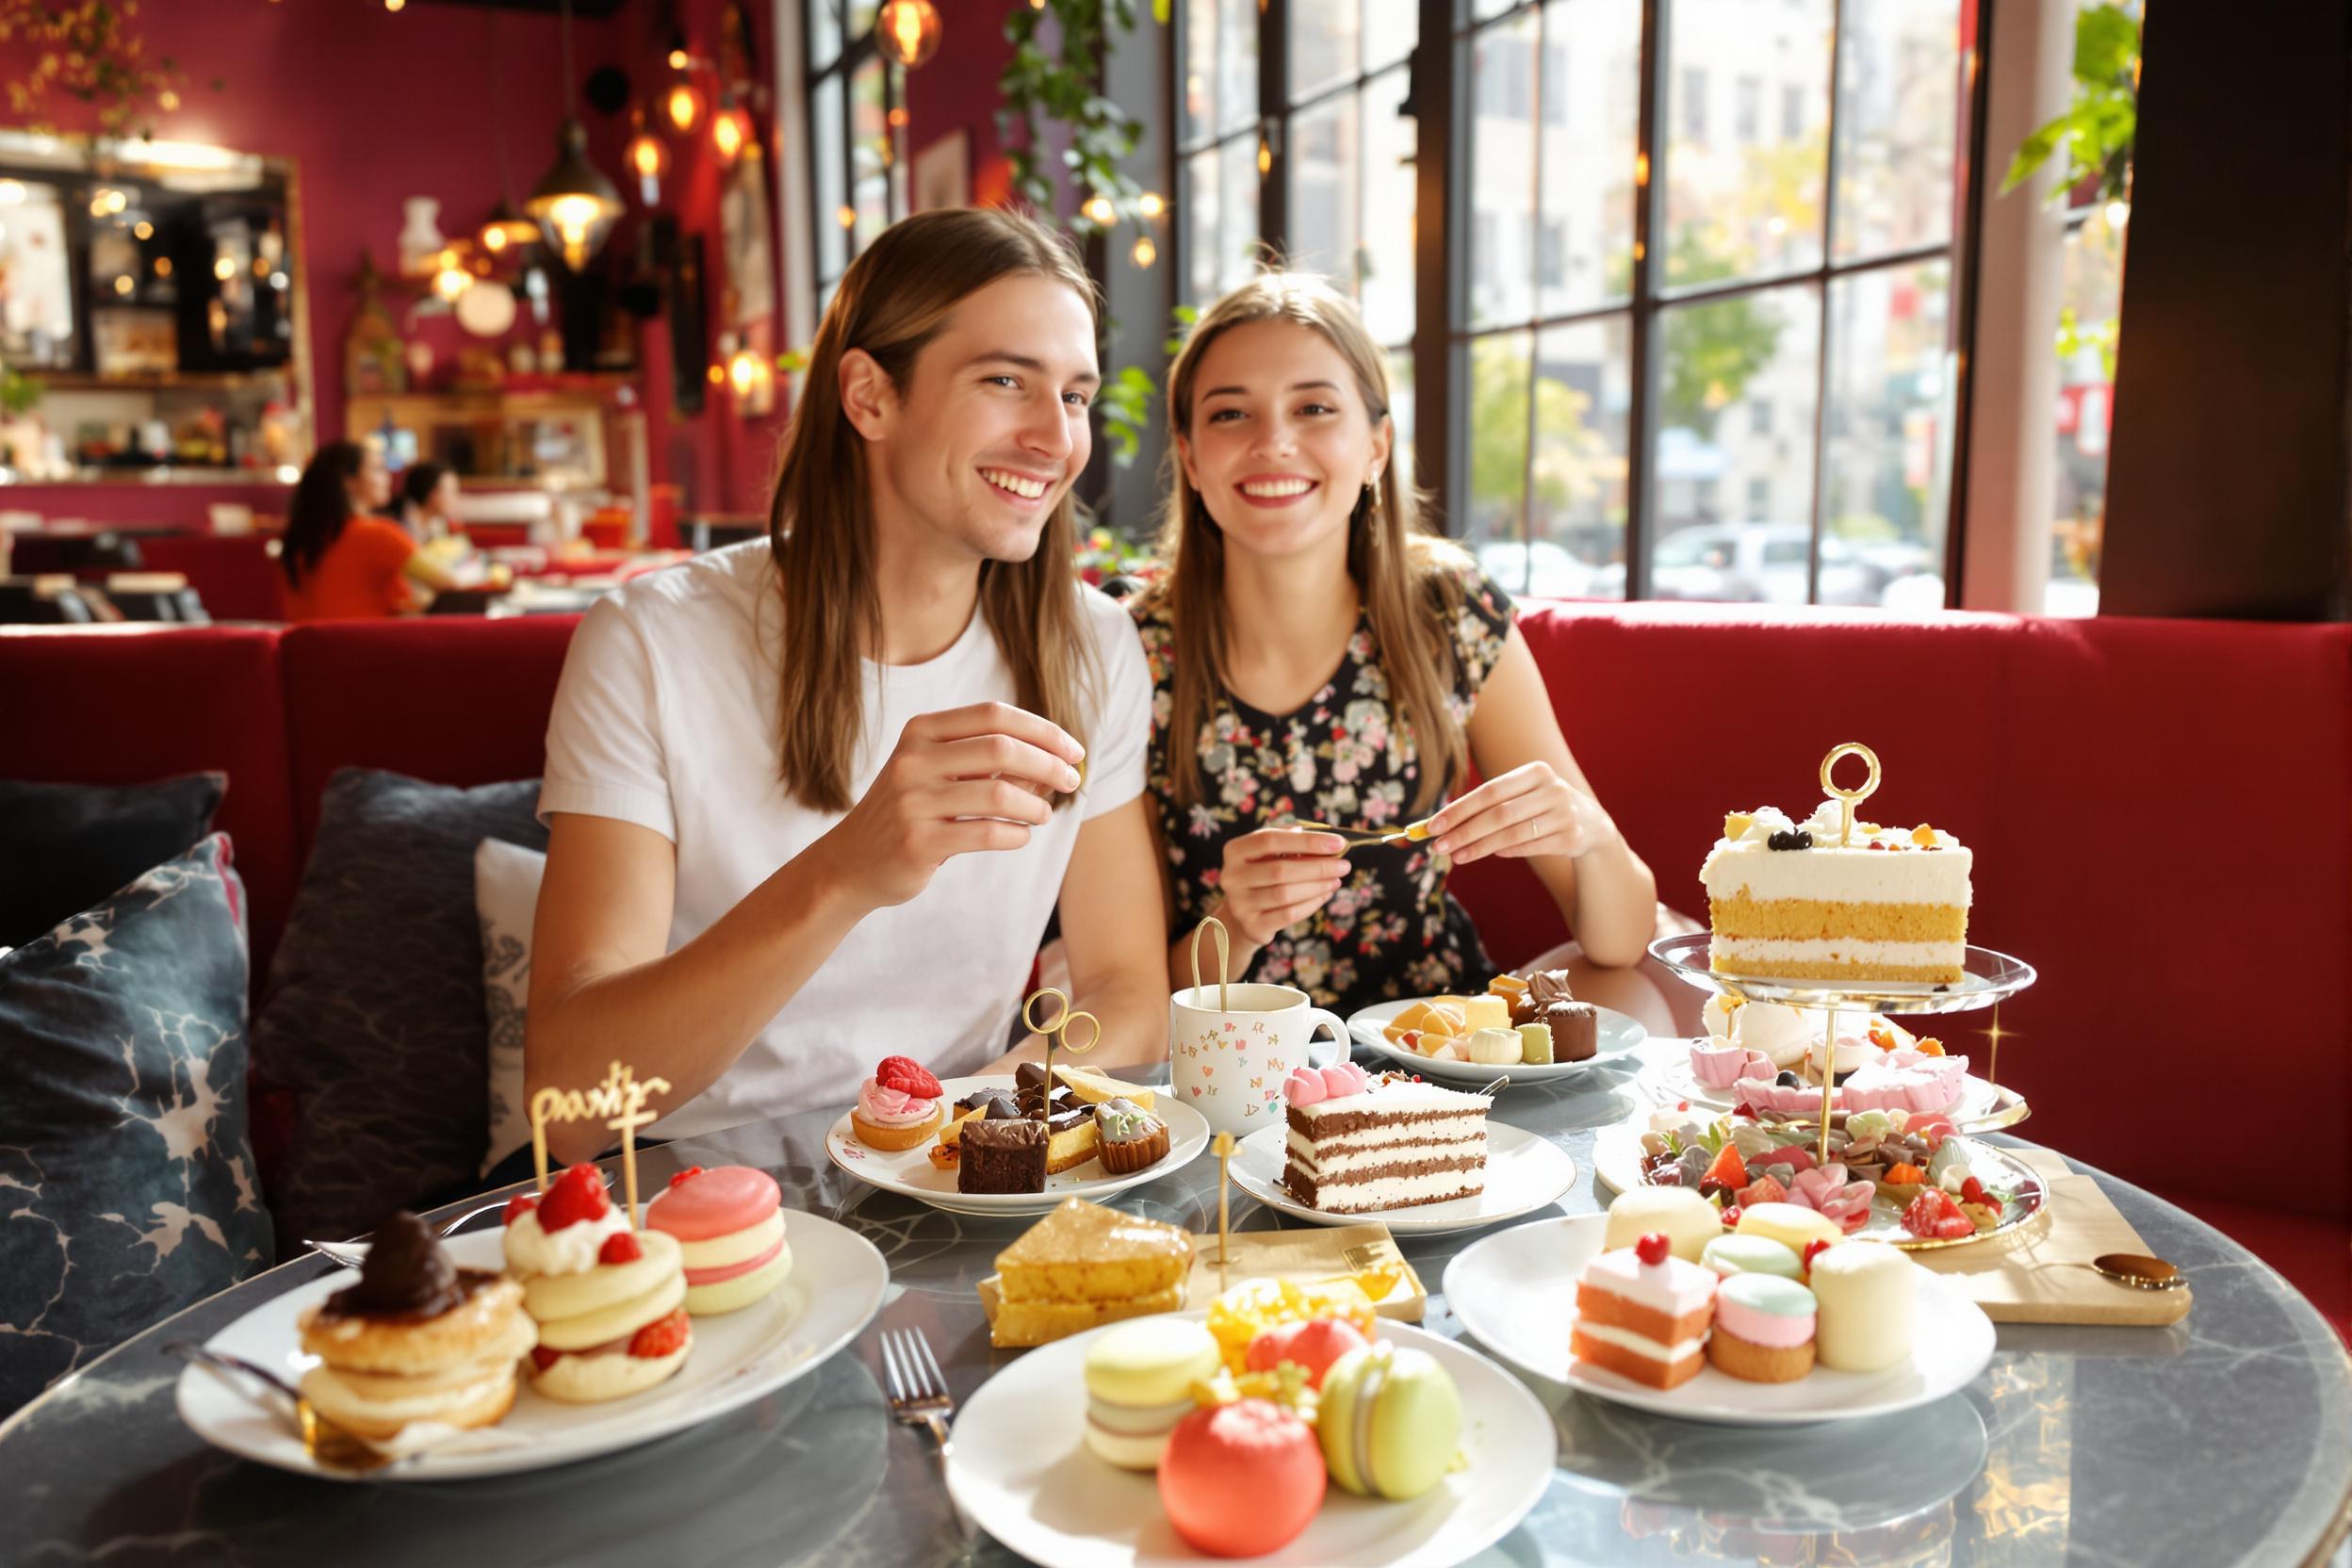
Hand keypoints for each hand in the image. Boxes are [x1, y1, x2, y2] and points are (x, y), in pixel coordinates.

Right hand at [807, 701, 1084, 909]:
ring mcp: (912, 801)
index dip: (1043, 730)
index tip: (1074, 750)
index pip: (994, 715)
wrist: (851, 862)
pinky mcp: (917, 842)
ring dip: (1035, 805)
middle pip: (1001, 748)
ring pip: (999, 795)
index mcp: (920, 732)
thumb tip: (1056, 761)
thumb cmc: (910, 812)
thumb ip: (991, 764)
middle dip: (1049, 763)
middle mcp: (912, 760)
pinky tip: (1020, 836)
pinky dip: (1016, 835)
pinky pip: (987, 834)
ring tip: (1043, 814)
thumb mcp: (941, 775)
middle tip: (1071, 781)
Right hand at [1213, 827, 1350, 945]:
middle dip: (1318, 867)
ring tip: (1336, 880)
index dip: (1307, 841)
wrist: (1243, 913)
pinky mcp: (1252, 926)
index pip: (1270, 840)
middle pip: (1280, 869)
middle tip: (1344, 866)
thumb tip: (1330, 842)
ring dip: (1317, 886)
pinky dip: (1312, 904)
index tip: (1338, 843)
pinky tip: (1325, 895)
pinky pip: (1289, 915)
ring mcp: (1239, 904)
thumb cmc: (1263, 873)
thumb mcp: (1271, 853)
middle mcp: (1231, 876)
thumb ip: (1294, 841)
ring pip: (1286, 894)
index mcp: (1235, 850)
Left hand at [1429, 763, 1619, 864]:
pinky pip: (1530, 847)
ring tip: (1456, 856)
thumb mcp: (1523, 795)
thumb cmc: (1542, 806)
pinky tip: (1488, 854)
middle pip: (1499, 814)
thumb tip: (1443, 823)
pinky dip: (1507, 851)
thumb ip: (1488, 805)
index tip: (1433, 825)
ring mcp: (1565, 814)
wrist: (1592, 824)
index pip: (1489, 791)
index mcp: (1536, 772)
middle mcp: (1553, 789)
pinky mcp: (1572, 838)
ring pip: (1512, 833)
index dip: (1459, 809)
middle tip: (1438, 846)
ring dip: (1480, 847)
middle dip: (1464, 831)